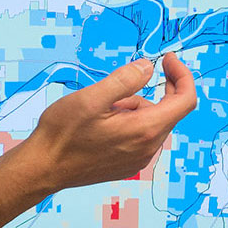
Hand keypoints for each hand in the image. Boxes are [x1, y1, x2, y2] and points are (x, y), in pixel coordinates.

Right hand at [0, 53, 197, 227]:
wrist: (43, 167)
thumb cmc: (63, 133)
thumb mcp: (92, 98)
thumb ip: (125, 80)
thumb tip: (148, 67)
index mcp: (144, 130)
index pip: (185, 100)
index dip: (182, 75)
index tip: (168, 60)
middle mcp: (147, 149)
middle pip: (168, 111)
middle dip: (150, 91)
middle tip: (121, 83)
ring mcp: (139, 159)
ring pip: (151, 123)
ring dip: (135, 108)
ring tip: (102, 110)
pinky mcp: (128, 164)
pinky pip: (140, 137)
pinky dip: (129, 123)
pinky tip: (102, 125)